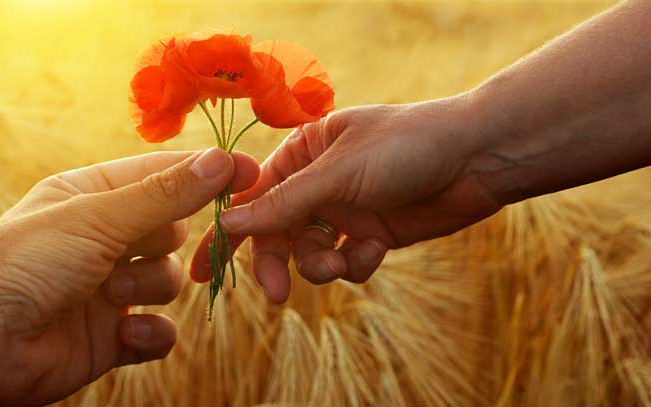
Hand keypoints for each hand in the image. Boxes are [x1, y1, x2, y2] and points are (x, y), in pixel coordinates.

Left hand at [0, 148, 257, 404]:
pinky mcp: (112, 336)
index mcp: (95, 197)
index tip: (249, 171)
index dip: (206, 174)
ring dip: (147, 289)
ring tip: (110, 295)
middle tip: (143, 249)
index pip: (164, 176)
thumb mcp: (98, 217)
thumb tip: (222, 160)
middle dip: (165, 242)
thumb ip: (164, 195)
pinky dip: (150, 334)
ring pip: (169, 280)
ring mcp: (109, 288)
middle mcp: (105, 239)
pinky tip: (126, 336)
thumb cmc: (26, 261)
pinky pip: (159, 331)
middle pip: (173, 230)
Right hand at [190, 98, 501, 301]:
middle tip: (275, 294)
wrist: (477, 157)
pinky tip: (376, 250)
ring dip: (320, 266)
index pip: (252, 195)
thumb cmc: (406, 146)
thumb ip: (284, 202)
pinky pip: (345, 263)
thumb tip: (229, 225)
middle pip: (277, 233)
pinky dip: (356, 264)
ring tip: (342, 264)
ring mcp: (345, 211)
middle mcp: (318, 183)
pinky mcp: (371, 235)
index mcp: (302, 153)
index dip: (227, 232)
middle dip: (276, 262)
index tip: (201, 269)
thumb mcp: (338, 173)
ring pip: (310, 254)